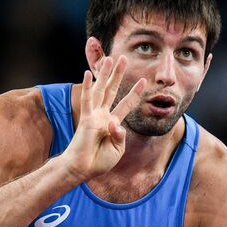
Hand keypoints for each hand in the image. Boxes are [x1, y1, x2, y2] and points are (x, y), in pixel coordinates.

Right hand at [63, 55, 144, 180]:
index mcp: (112, 123)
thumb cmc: (99, 162)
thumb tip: (115, 123)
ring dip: (104, 74)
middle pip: (113, 90)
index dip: (135, 92)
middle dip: (119, 74)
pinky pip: (87, 100)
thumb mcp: (118, 149)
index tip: (144, 80)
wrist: (83, 169)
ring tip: (109, 58)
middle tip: (123, 57)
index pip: (126, 104)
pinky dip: (86, 87)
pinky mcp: (86, 119)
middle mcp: (103, 115)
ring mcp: (94, 115)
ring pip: (101, 90)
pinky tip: (86, 73)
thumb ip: (120, 135)